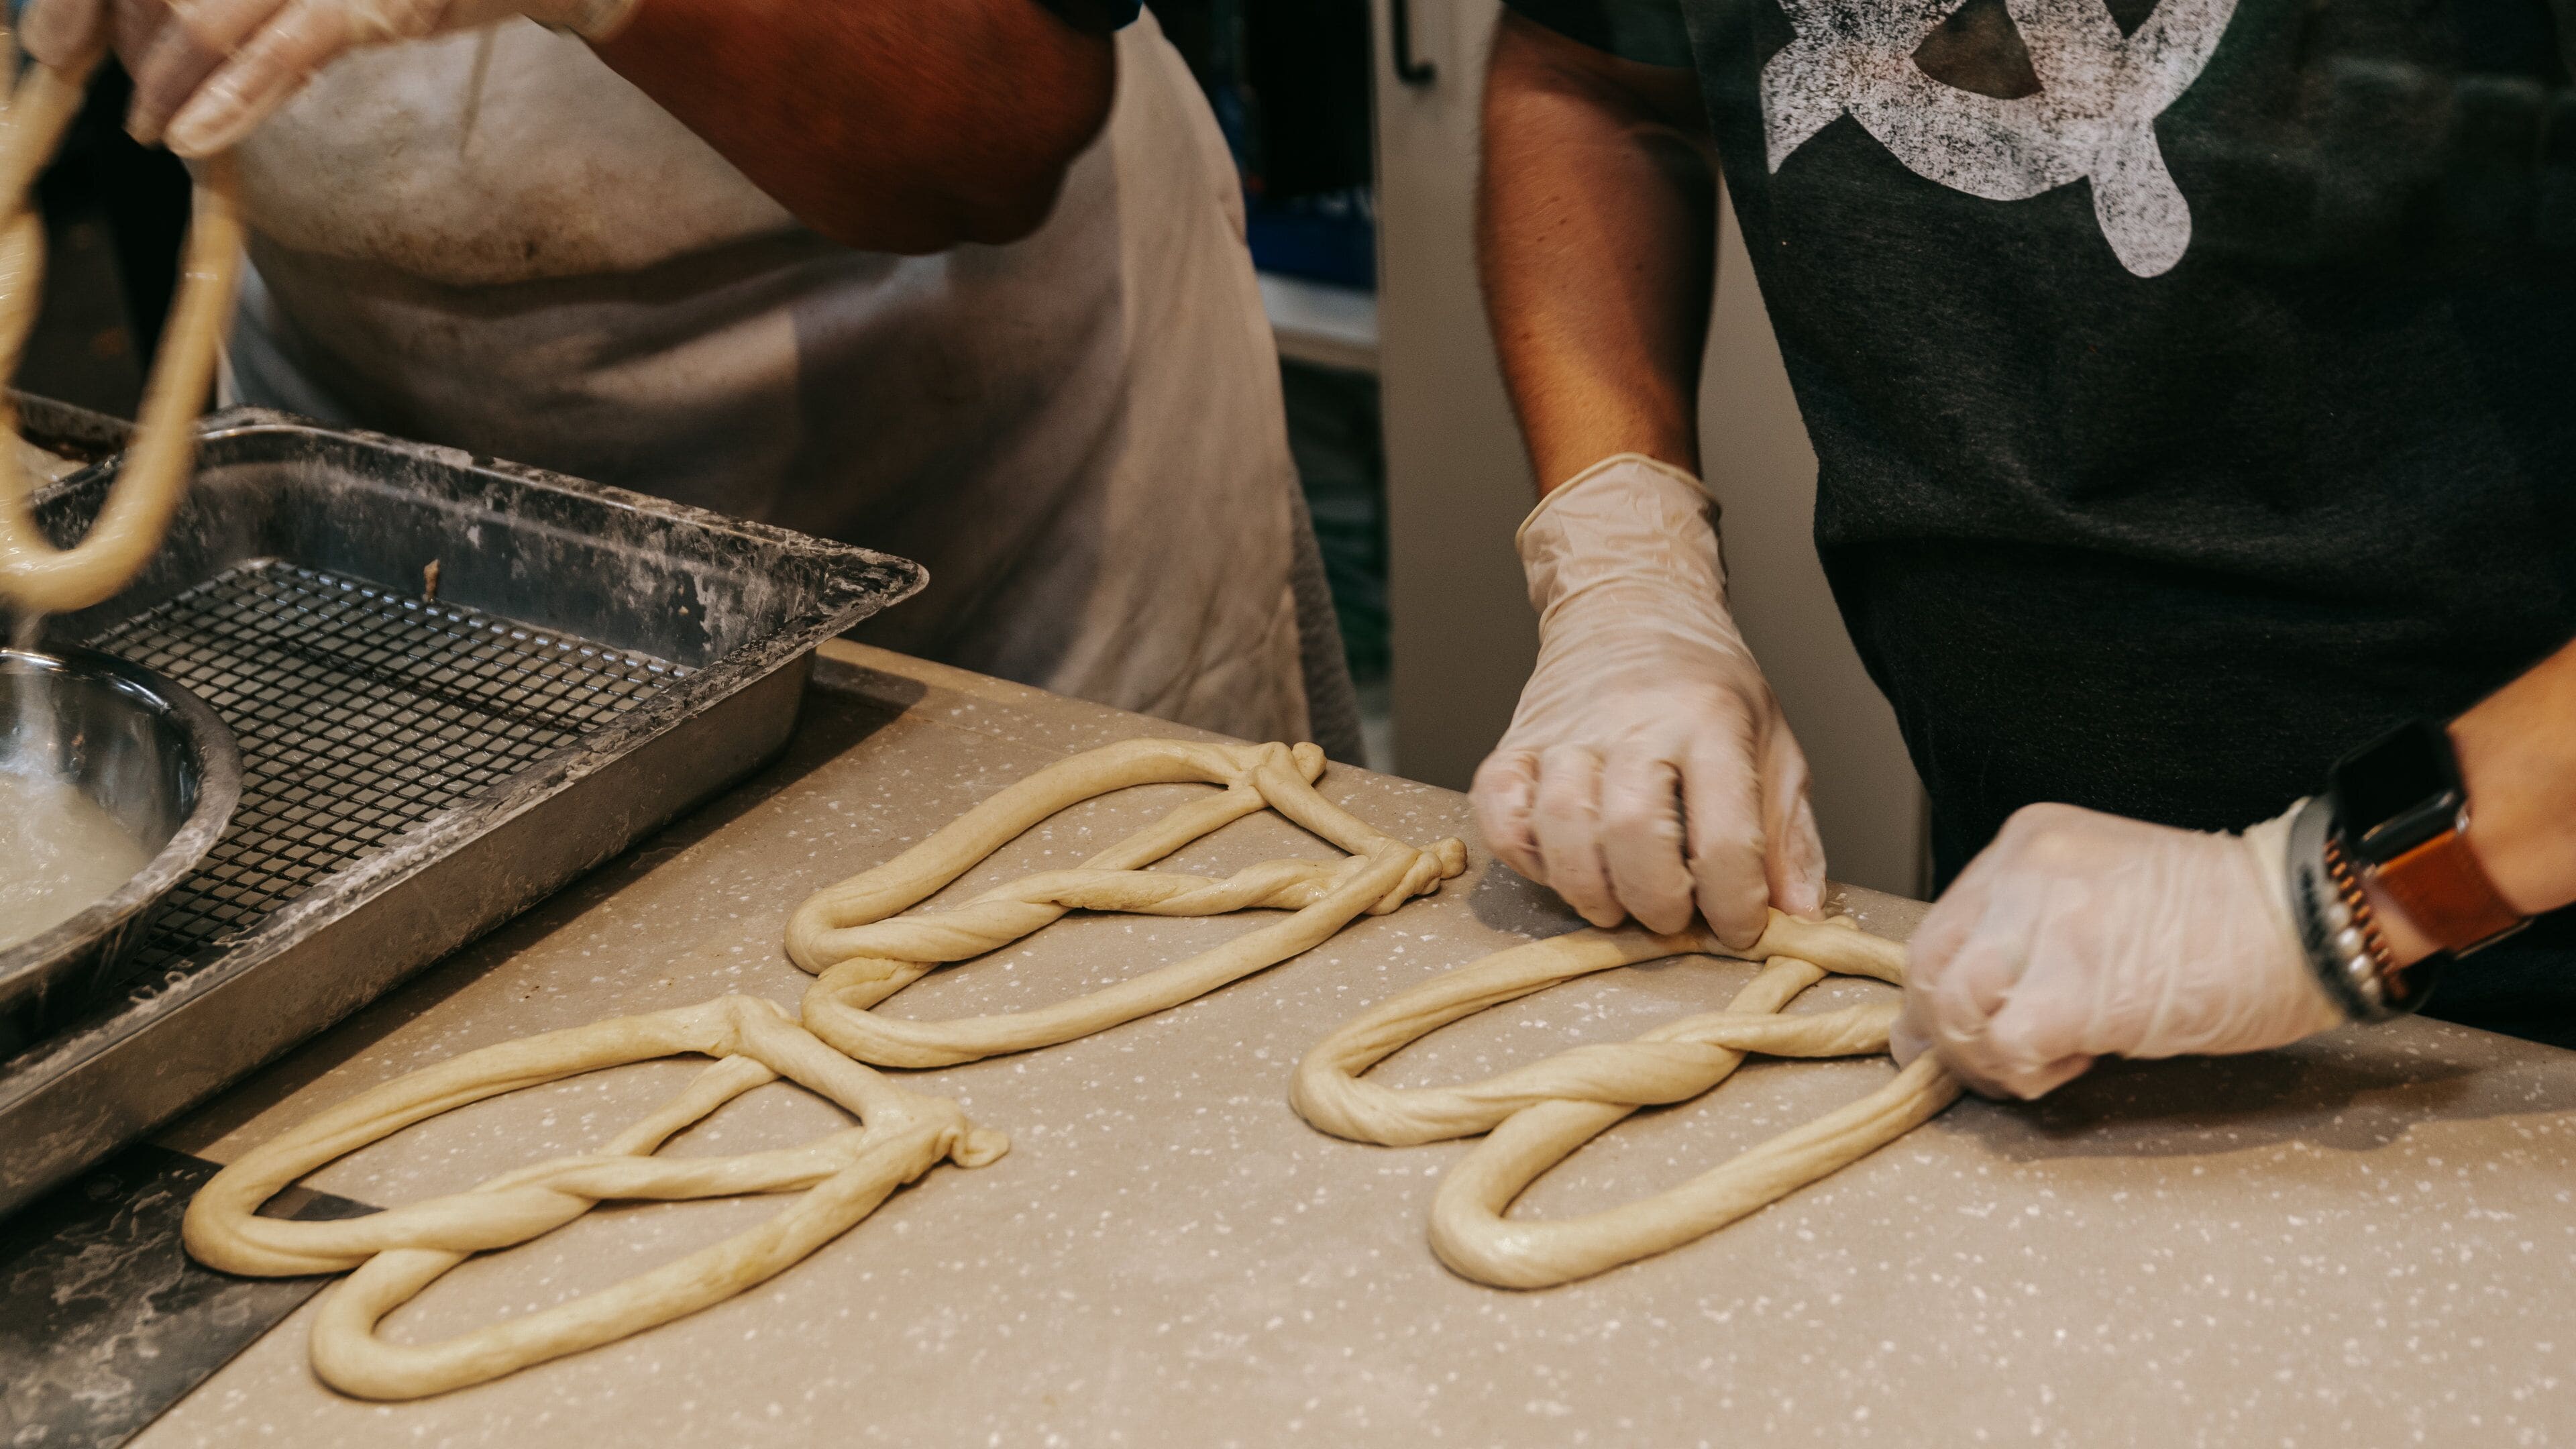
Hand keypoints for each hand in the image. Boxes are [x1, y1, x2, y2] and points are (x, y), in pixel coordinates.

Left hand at [23, 0, 639, 156]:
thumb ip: (256, 5)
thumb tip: (165, 32)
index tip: (69, 41)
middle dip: (117, 38)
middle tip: (106, 85)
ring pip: (204, 17)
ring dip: (164, 82)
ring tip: (151, 124)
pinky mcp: (372, 2)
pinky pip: (281, 52)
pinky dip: (228, 100)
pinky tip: (190, 136)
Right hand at [1470, 454, 1824, 948]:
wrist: (1630, 607)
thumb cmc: (1706, 687)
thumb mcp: (1772, 744)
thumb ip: (1787, 835)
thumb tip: (1799, 917)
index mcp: (1712, 722)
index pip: (1725, 835)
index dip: (1735, 905)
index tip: (1739, 930)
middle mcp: (1634, 722)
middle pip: (1634, 831)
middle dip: (1656, 901)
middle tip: (1670, 918)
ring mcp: (1566, 732)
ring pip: (1560, 826)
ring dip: (1589, 889)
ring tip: (1616, 904)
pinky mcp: (1515, 743)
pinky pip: (1499, 812)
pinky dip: (1523, 856)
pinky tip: (1559, 866)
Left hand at [1893, 801, 2348, 1098]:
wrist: (2307, 920)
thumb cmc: (2218, 921)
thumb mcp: (2098, 898)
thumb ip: (2026, 936)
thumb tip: (1948, 1016)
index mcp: (2027, 844)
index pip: (1940, 929)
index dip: (1942, 996)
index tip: (1970, 1033)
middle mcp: (2025, 873)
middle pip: (1929, 968)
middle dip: (1948, 1033)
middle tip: (1996, 1063)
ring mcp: (2049, 927)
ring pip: (1956, 1010)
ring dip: (1986, 1059)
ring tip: (2042, 1064)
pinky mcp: (2078, 987)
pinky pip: (2006, 1047)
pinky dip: (2025, 1074)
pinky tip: (2073, 1065)